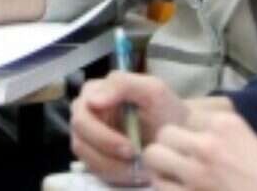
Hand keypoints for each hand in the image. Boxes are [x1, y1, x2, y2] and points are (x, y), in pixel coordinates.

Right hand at [70, 71, 191, 185]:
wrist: (175, 133)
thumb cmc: (164, 109)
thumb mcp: (151, 89)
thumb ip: (122, 84)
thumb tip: (92, 100)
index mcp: (93, 91)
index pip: (83, 114)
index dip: (101, 133)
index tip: (129, 145)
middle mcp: (84, 113)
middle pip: (81, 138)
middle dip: (109, 151)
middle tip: (135, 156)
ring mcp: (85, 136)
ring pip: (86, 157)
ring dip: (113, 165)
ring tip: (139, 166)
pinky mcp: (92, 155)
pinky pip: (94, 169)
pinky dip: (115, 172)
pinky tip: (134, 170)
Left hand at [146, 112, 256, 190]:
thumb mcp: (255, 144)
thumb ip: (225, 139)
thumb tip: (203, 140)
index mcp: (226, 125)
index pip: (186, 117)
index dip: (188, 133)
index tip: (192, 144)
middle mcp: (207, 144)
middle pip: (164, 134)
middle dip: (168, 146)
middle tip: (178, 160)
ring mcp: (197, 173)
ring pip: (154, 159)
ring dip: (162, 167)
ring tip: (175, 178)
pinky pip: (161, 188)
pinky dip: (166, 190)